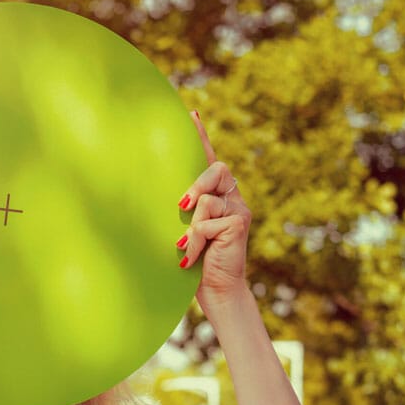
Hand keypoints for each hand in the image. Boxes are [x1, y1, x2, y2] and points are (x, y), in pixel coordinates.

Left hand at [176, 112, 251, 311]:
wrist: (216, 290)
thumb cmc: (195, 262)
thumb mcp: (183, 232)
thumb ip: (181, 213)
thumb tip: (165, 201)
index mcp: (216, 196)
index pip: (208, 159)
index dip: (201, 137)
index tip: (192, 113)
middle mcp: (231, 197)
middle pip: (216, 169)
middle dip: (197, 185)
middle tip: (182, 206)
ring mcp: (238, 209)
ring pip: (207, 200)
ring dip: (190, 228)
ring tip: (184, 249)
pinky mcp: (240, 223)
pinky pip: (209, 221)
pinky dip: (195, 241)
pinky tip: (191, 258)